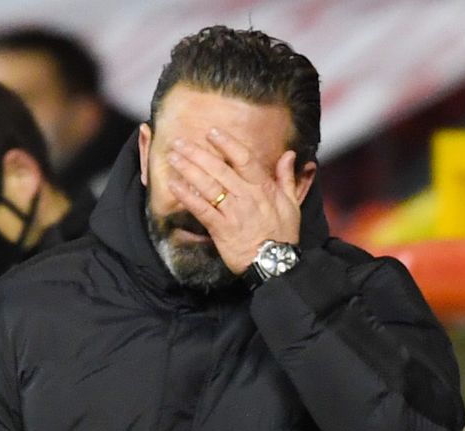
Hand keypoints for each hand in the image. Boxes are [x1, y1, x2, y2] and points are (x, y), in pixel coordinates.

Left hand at [166, 128, 301, 274]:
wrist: (275, 264)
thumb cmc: (283, 234)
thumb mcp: (292, 204)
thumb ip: (287, 177)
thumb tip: (289, 154)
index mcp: (263, 187)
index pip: (243, 158)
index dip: (227, 144)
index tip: (212, 132)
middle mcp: (245, 196)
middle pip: (218, 168)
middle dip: (196, 153)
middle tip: (179, 142)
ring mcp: (232, 211)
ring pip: (207, 185)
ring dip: (187, 169)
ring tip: (172, 157)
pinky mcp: (220, 228)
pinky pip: (201, 209)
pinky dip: (186, 196)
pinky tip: (174, 185)